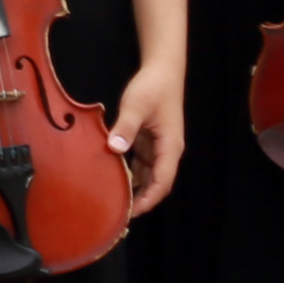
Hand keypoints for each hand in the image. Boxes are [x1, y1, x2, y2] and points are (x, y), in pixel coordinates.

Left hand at [111, 54, 189, 216]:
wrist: (162, 70)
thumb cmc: (153, 87)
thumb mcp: (137, 105)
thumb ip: (126, 127)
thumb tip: (114, 149)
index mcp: (170, 147)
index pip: (162, 182)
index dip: (148, 199)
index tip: (132, 212)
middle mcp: (166, 150)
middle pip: (156, 182)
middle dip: (140, 199)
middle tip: (117, 211)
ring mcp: (158, 146)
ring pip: (148, 174)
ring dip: (135, 187)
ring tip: (113, 200)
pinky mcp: (148, 139)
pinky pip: (140, 162)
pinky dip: (129, 172)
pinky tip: (113, 177)